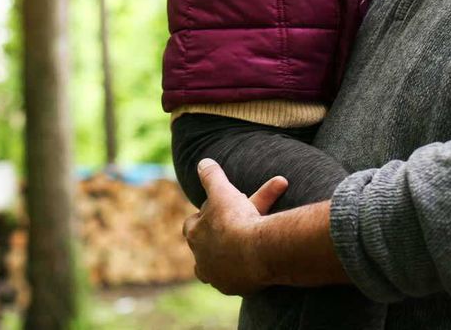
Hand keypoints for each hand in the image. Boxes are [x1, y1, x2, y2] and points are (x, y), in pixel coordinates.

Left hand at [182, 159, 286, 295]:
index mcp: (194, 235)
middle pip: (205, 247)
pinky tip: (250, 267)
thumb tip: (203, 162)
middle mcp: (201, 259)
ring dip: (225, 258)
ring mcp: (217, 276)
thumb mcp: (222, 191)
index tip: (216, 213)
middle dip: (216, 237)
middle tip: (231, 227)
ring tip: (236, 252)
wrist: (257, 251)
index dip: (204, 217)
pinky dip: (241, 272)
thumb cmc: (236, 219)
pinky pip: (235, 280)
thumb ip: (212, 176)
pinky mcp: (234, 288)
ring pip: (216, 267)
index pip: (193, 224)